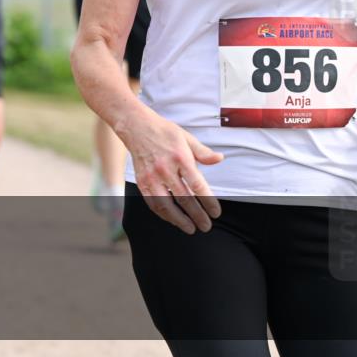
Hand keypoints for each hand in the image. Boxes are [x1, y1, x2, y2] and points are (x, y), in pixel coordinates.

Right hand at [120, 113, 223, 233]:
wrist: (136, 127)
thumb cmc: (164, 132)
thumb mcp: (186, 137)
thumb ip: (203, 152)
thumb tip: (219, 159)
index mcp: (180, 157)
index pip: (198, 185)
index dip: (208, 202)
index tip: (216, 213)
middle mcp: (165, 169)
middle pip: (184, 198)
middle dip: (197, 215)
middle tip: (206, 226)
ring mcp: (152, 176)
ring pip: (167, 204)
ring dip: (179, 219)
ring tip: (190, 228)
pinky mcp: (141, 181)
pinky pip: (153, 202)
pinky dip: (163, 214)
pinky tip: (172, 219)